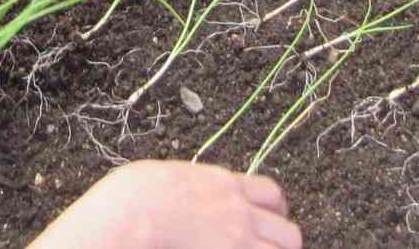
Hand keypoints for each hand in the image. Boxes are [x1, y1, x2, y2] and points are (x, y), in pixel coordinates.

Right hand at [30, 162, 300, 248]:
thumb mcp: (172, 176)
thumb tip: (196, 194)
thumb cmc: (136, 195)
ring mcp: (238, 239)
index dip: (275, 212)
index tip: (269, 223)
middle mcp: (240, 212)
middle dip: (281, 244)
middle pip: (288, 232)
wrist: (130, 212)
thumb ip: (197, 187)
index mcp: (225, 185)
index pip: (271, 195)